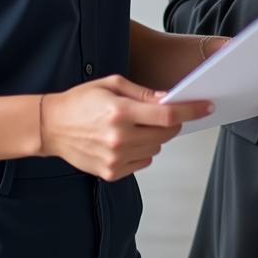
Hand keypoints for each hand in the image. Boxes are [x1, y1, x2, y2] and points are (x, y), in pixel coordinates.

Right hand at [40, 74, 212, 180]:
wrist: (52, 126)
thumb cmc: (81, 101)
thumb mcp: (112, 84)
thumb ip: (143, 94)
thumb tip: (169, 100)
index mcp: (120, 112)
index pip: (167, 115)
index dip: (190, 111)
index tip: (206, 107)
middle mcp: (119, 138)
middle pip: (166, 135)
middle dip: (172, 123)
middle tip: (162, 115)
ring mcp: (115, 159)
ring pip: (156, 150)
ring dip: (154, 138)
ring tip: (134, 126)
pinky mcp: (111, 173)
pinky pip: (143, 163)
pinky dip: (141, 151)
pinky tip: (124, 140)